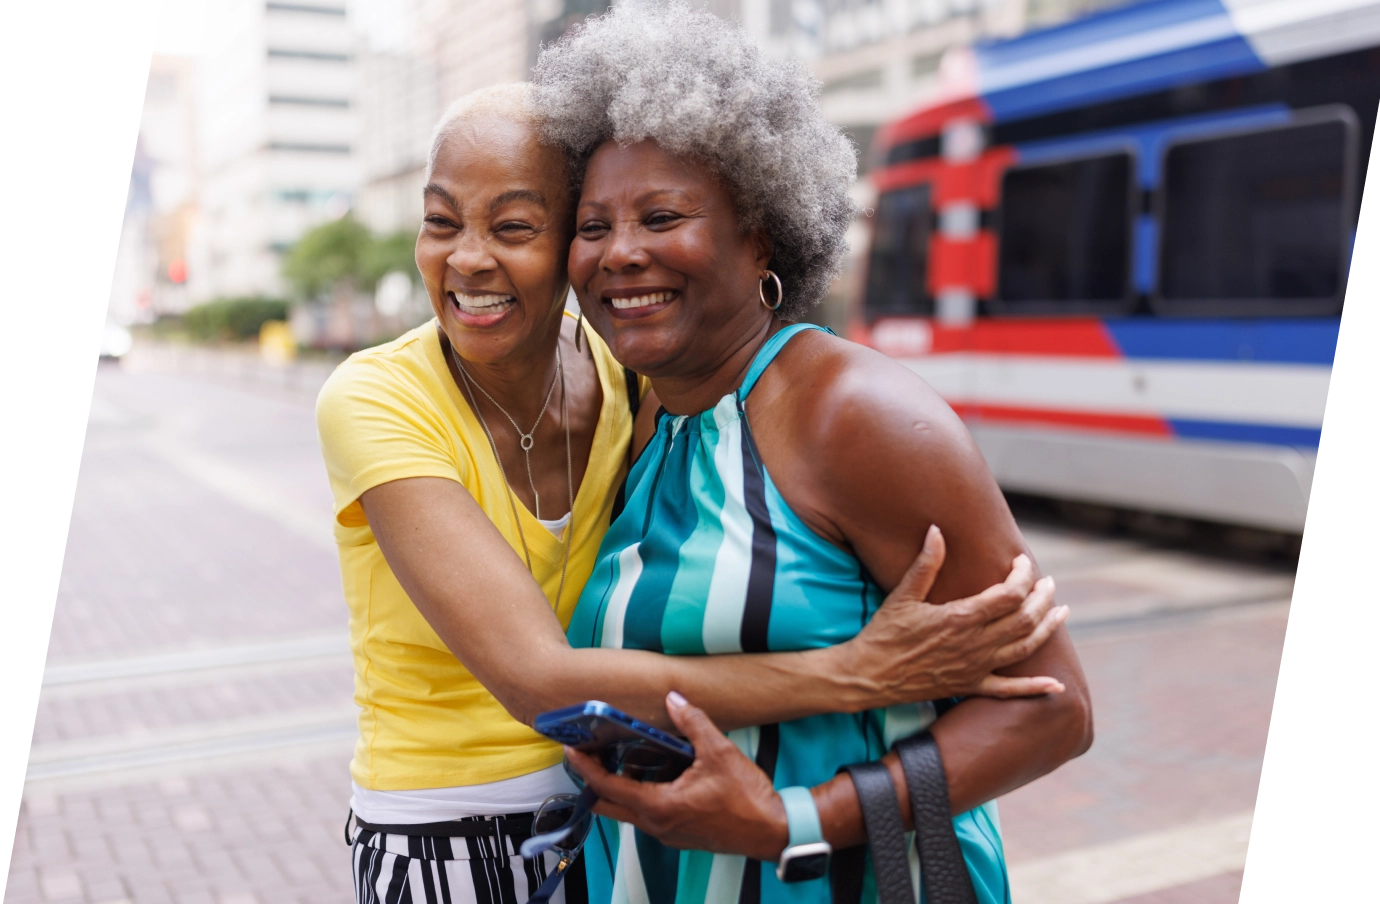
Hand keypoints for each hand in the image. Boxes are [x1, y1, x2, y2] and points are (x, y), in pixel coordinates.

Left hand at [565, 692, 789, 861]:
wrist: (772, 831)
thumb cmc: (747, 798)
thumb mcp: (719, 753)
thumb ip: (693, 723)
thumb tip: (673, 698)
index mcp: (658, 806)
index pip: (606, 787)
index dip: (585, 767)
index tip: (570, 749)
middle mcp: (655, 825)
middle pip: (608, 804)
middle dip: (595, 779)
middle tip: (590, 752)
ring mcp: (666, 833)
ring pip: (628, 810)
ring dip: (621, 786)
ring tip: (625, 755)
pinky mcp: (678, 834)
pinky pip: (647, 814)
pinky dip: (642, 794)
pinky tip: (656, 772)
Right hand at [844, 525, 1068, 703]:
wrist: (869, 676)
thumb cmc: (883, 634)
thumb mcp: (903, 595)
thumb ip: (926, 564)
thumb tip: (937, 530)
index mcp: (960, 618)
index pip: (1008, 594)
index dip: (1022, 576)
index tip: (1022, 562)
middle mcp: (974, 644)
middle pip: (1024, 619)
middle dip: (1041, 597)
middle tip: (1049, 583)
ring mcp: (975, 668)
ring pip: (1025, 648)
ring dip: (1047, 628)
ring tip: (1061, 612)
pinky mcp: (970, 686)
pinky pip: (1009, 690)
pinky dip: (1035, 687)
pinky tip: (1057, 684)